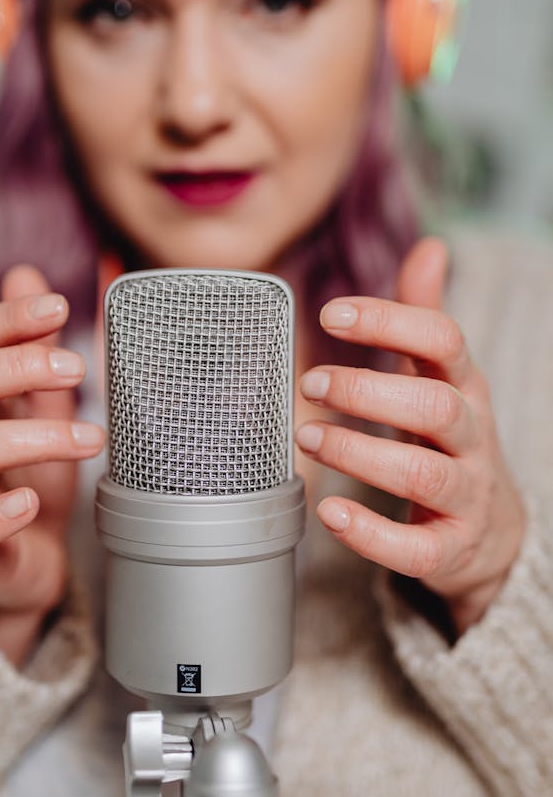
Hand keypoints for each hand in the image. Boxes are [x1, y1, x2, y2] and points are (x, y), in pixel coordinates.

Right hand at [0, 264, 104, 665]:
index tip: (61, 307)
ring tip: (91, 438)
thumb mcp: (44, 402)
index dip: (7, 318)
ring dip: (34, 437)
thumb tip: (28, 274)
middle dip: (16, 365)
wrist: (35, 557)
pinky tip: (31, 502)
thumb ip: (37, 346)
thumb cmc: (36, 472)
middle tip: (78, 369)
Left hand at [295, 237, 525, 635]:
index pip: (444, 340)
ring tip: (306, 436)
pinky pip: (417, 548)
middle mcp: (471, 437)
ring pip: (421, 474)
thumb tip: (430, 246)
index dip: (390, 322)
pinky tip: (328, 515)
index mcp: (464, 387)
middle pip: (433, 407)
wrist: (491, 532)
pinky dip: (371, 534)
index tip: (331, 314)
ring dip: (358, 453)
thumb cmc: (449, 440)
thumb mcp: (445, 378)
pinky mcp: (449, 549)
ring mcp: (465, 495)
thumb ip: (426, 317)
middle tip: (310, 383)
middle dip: (367, 391)